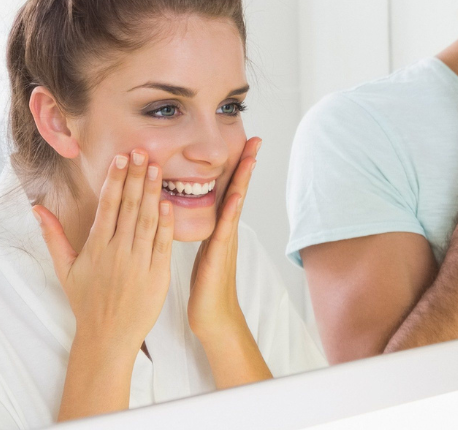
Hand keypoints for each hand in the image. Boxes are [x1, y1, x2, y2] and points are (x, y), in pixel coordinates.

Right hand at [35, 150, 172, 353]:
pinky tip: (168, 202)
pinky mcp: (157, 273)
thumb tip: (36, 208)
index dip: (115, 180)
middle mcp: (117, 251)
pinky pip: (163, 243)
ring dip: (152, 192)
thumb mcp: (65, 269)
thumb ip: (53, 236)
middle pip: (129, 207)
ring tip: (157, 167)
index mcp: (96, 248)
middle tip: (142, 151)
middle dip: (136, 177)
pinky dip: (166, 223)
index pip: (107, 206)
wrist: (108, 336)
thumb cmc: (86, 302)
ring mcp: (138, 262)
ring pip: (147, 220)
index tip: (121, 158)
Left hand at [188, 137, 259, 339]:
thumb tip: (201, 213)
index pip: (230, 189)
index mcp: (221, 227)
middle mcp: (227, 230)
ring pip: (236, 204)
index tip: (244, 142)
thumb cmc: (206, 287)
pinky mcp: (219, 256)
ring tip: (250, 157)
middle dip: (247, 164)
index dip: (237, 166)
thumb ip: (208, 231)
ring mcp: (226, 242)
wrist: (214, 318)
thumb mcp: (206, 252)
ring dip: (244, 180)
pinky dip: (231, 211)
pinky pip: (225, 229)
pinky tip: (235, 196)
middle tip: (256, 138)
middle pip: (239, 189)